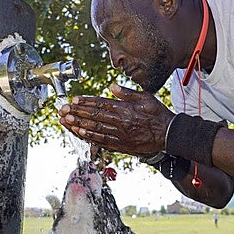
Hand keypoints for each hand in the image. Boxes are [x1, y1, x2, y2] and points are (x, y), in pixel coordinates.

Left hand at [59, 83, 174, 154]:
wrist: (169, 135)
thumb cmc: (158, 115)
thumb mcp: (146, 98)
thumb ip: (127, 93)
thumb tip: (112, 87)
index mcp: (126, 109)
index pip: (101, 104)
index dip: (86, 101)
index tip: (74, 99)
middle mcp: (121, 122)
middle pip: (95, 116)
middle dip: (77, 112)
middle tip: (63, 109)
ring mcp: (121, 135)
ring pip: (95, 128)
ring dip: (79, 124)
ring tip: (66, 120)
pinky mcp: (122, 146)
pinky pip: (103, 141)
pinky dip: (90, 137)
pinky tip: (80, 133)